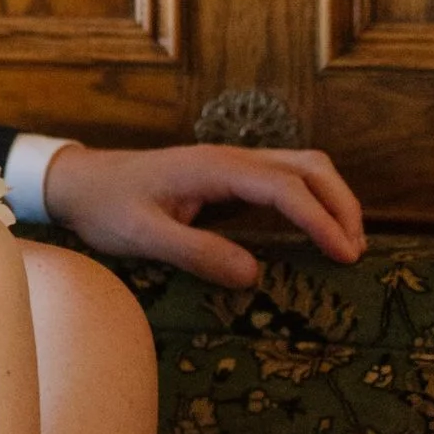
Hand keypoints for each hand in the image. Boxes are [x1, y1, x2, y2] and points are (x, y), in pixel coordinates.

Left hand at [41, 141, 364, 289]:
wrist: (78, 181)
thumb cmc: (106, 207)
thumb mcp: (142, 236)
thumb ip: (196, 253)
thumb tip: (253, 275)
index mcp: (214, 168)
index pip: (285, 188)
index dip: (320, 219)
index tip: (344, 254)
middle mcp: (231, 158)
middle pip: (309, 166)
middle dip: (341, 204)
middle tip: (355, 252)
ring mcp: (232, 162)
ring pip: (302, 166)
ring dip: (332, 198)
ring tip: (347, 243)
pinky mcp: (229, 175)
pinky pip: (286, 178)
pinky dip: (314, 198)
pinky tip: (318, 229)